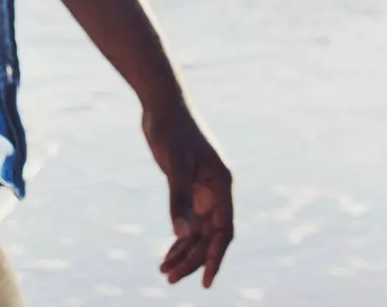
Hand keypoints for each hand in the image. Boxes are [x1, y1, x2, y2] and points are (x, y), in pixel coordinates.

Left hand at [143, 97, 233, 286]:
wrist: (162, 104)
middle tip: (170, 279)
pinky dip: (180, 236)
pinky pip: (189, 219)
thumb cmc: (171, 130)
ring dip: (184, 251)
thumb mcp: (175, 165)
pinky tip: (169, 251)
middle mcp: (216, 190)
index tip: (205, 281)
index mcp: (222, 185)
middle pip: (209, 235)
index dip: (215, 257)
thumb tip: (183, 235)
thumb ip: (179, 200)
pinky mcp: (189, 186)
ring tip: (165, 272)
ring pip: (198, 230)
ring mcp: (203, 189)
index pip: (223, 231)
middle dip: (192, 259)